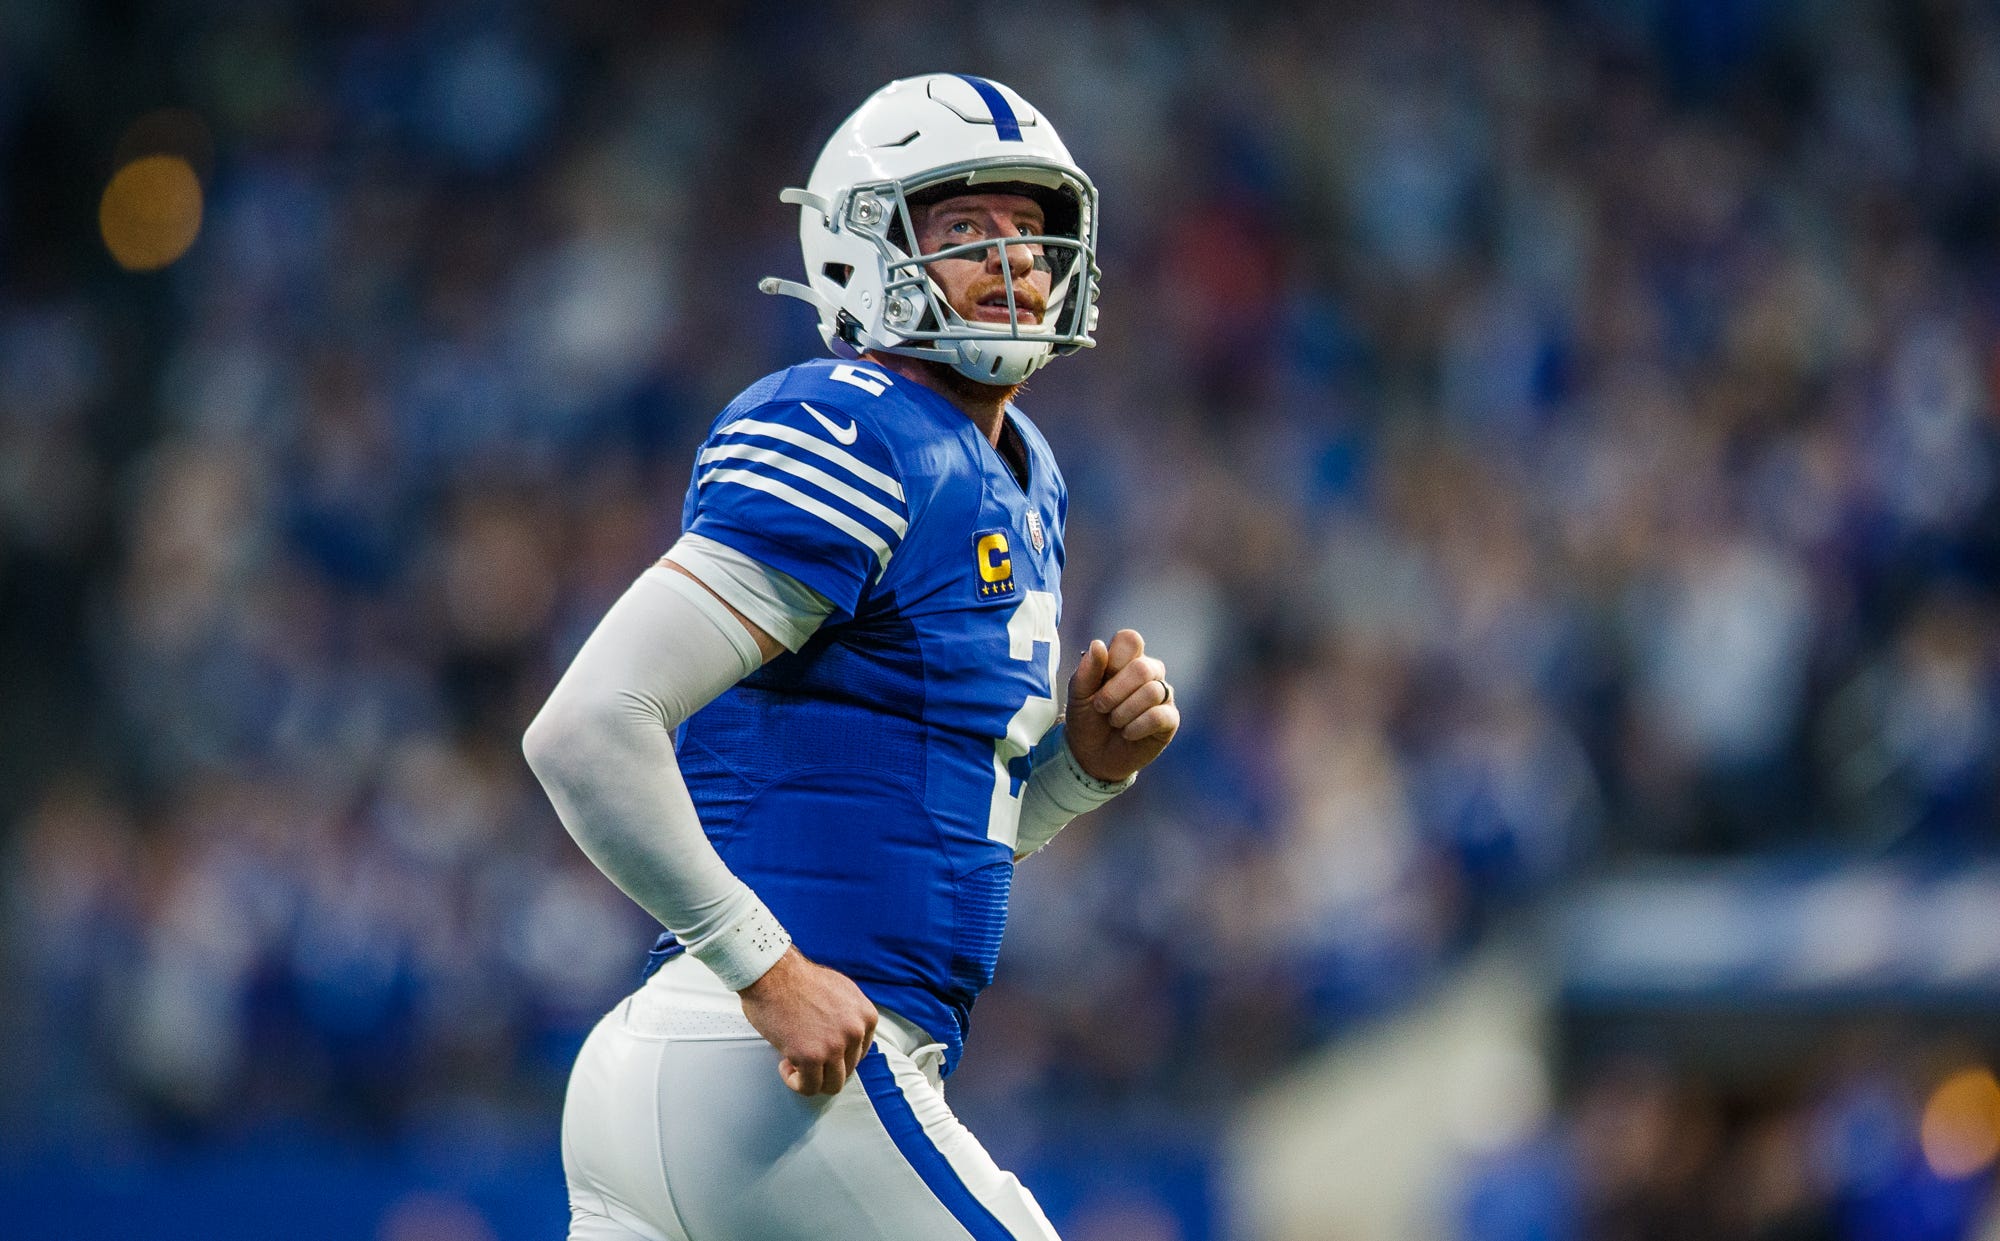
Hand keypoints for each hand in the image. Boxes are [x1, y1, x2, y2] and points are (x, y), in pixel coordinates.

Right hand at [737, 947, 878, 1095]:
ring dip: (812, 1078)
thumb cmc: (797, 978)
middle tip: (806, 1056)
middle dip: (825, 1067)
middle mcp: (855, 1032)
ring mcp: (834, 1046)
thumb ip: (849, 1016)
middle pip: (847, 1069)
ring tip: (795, 1063)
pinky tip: (786, 1066)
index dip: (838, 1055)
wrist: (772, 972)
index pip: (861, 1052)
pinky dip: (796, 1082)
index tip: (822, 1051)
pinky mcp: (811, 1057)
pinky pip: (809, 1087)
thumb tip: (844, 1035)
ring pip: (832, 1084)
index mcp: (865, 1015)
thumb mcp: (840, 991)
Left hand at [1064, 629, 1179, 782]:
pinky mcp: (1170, 720)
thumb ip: (1087, 670)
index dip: (1115, 658)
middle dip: (1116, 691)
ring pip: (1153, 692)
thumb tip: (1098, 644)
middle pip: (1143, 668)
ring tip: (1114, 721)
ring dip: (1124, 711)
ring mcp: (1162, 695)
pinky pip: (1160, 716)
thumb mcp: (1078, 695)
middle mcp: (1149, 672)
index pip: (1130, 640)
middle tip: (1101, 706)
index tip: (1100, 678)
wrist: (1091, 755)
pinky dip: (1138, 726)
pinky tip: (1127, 733)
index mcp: (1126, 659)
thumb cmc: (1086, 719)